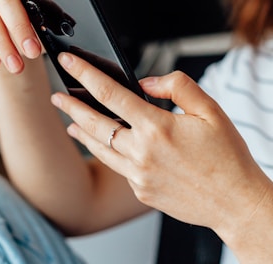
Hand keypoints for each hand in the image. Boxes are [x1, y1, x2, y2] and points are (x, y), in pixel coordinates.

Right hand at [0, 0, 41, 72]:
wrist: (10, 34)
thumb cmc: (25, 27)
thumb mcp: (36, 27)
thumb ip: (40, 29)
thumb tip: (47, 42)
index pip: (22, 2)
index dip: (28, 25)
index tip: (35, 48)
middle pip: (6, 7)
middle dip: (19, 33)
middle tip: (31, 54)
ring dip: (3, 46)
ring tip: (16, 67)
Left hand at [51, 52, 271, 238]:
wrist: (234, 202)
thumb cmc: (226, 158)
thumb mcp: (210, 111)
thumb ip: (177, 87)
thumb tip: (147, 83)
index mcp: (157, 128)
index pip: (110, 93)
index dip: (85, 74)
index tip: (69, 64)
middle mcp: (141, 153)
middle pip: (94, 124)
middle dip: (71, 107)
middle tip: (57, 98)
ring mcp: (138, 175)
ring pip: (99, 149)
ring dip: (82, 133)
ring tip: (70, 123)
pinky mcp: (140, 191)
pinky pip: (119, 168)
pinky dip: (110, 154)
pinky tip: (108, 148)